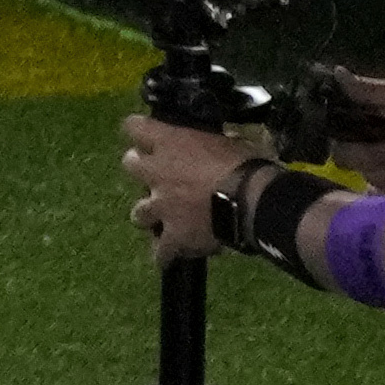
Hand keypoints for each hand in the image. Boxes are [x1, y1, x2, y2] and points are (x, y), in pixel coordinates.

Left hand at [120, 117, 258, 268]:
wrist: (254, 201)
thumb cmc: (248, 164)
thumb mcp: (232, 141)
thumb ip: (213, 144)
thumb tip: (218, 145)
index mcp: (170, 141)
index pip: (134, 127)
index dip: (138, 130)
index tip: (145, 135)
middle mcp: (157, 171)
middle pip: (130, 165)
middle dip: (140, 168)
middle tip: (156, 174)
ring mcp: (161, 205)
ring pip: (139, 213)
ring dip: (149, 214)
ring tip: (161, 219)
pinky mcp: (173, 234)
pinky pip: (162, 250)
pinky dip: (164, 254)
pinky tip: (168, 257)